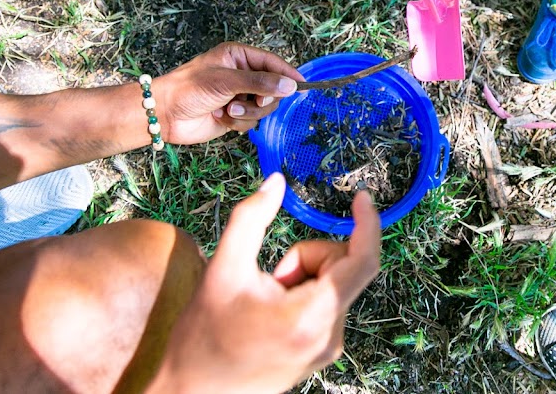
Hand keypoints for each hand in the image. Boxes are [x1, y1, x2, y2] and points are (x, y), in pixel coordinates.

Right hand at [150, 174, 381, 393]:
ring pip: (333, 285)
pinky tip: (270, 314)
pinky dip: (303, 296)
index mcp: (311, 316)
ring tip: (264, 299)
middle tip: (270, 276)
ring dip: (302, 279)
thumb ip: (251, 217)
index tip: (362, 197)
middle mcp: (329, 337)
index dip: (367, 224)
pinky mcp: (320, 354)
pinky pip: (326, 305)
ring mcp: (327, 349)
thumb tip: (276, 182)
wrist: (188, 391)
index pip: (363, 262)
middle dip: (306, 257)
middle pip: (342, 268)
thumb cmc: (203, 335)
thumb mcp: (223, 268)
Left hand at [155, 43, 303, 142]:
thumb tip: (291, 86)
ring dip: (248, 112)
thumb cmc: (189, 88)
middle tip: (254, 101)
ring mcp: (239, 96)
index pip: (272, 63)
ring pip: (264, 107)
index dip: (288, 74)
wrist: (164, 114)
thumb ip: (259, 82)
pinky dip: (238, 122)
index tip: (303, 86)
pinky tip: (221, 117)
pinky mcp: (234, 115)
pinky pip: (252, 121)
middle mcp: (242, 75)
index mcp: (239, 57)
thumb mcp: (225, 81)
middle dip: (263, 98)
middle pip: (273, 88)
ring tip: (228, 110)